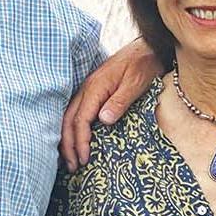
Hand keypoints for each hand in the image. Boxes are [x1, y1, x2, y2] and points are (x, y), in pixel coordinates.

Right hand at [61, 40, 160, 171]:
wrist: (147, 49)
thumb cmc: (143, 65)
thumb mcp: (135, 83)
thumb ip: (120, 101)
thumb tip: (103, 120)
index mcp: (95, 88)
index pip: (80, 119)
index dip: (80, 141)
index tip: (84, 159)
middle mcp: (87, 89)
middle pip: (68, 121)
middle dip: (68, 146)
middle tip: (73, 167)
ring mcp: (88, 90)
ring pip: (68, 117)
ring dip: (67, 140)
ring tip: (70, 160)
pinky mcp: (93, 92)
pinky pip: (76, 113)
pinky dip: (72, 130)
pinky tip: (75, 141)